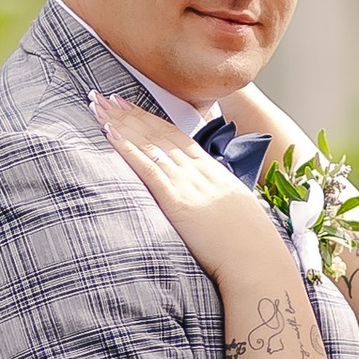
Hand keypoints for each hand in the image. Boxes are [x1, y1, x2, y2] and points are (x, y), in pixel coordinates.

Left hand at [90, 91, 282, 272]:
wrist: (258, 261)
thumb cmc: (251, 246)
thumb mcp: (237, 211)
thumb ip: (217, 198)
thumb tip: (205, 200)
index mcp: (215, 172)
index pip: (177, 137)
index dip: (152, 120)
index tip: (132, 106)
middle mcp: (200, 172)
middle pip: (160, 134)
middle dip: (131, 114)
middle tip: (107, 97)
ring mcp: (189, 185)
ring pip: (150, 145)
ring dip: (122, 123)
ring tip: (100, 106)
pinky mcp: (178, 202)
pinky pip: (148, 168)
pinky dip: (127, 148)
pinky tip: (110, 133)